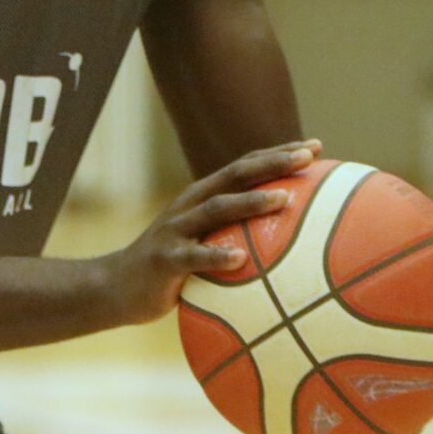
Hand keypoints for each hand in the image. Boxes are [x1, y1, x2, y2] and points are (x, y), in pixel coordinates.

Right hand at [101, 139, 320, 326]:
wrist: (117, 287)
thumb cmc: (173, 266)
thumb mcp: (203, 241)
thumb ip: (234, 233)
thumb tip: (289, 242)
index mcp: (203, 196)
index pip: (245, 166)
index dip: (278, 153)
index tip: (315, 146)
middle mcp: (190, 204)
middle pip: (235, 175)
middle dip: (272, 164)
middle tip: (307, 157)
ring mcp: (176, 229)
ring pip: (216, 209)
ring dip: (251, 202)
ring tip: (284, 200)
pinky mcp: (165, 259)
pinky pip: (193, 257)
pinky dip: (216, 257)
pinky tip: (241, 261)